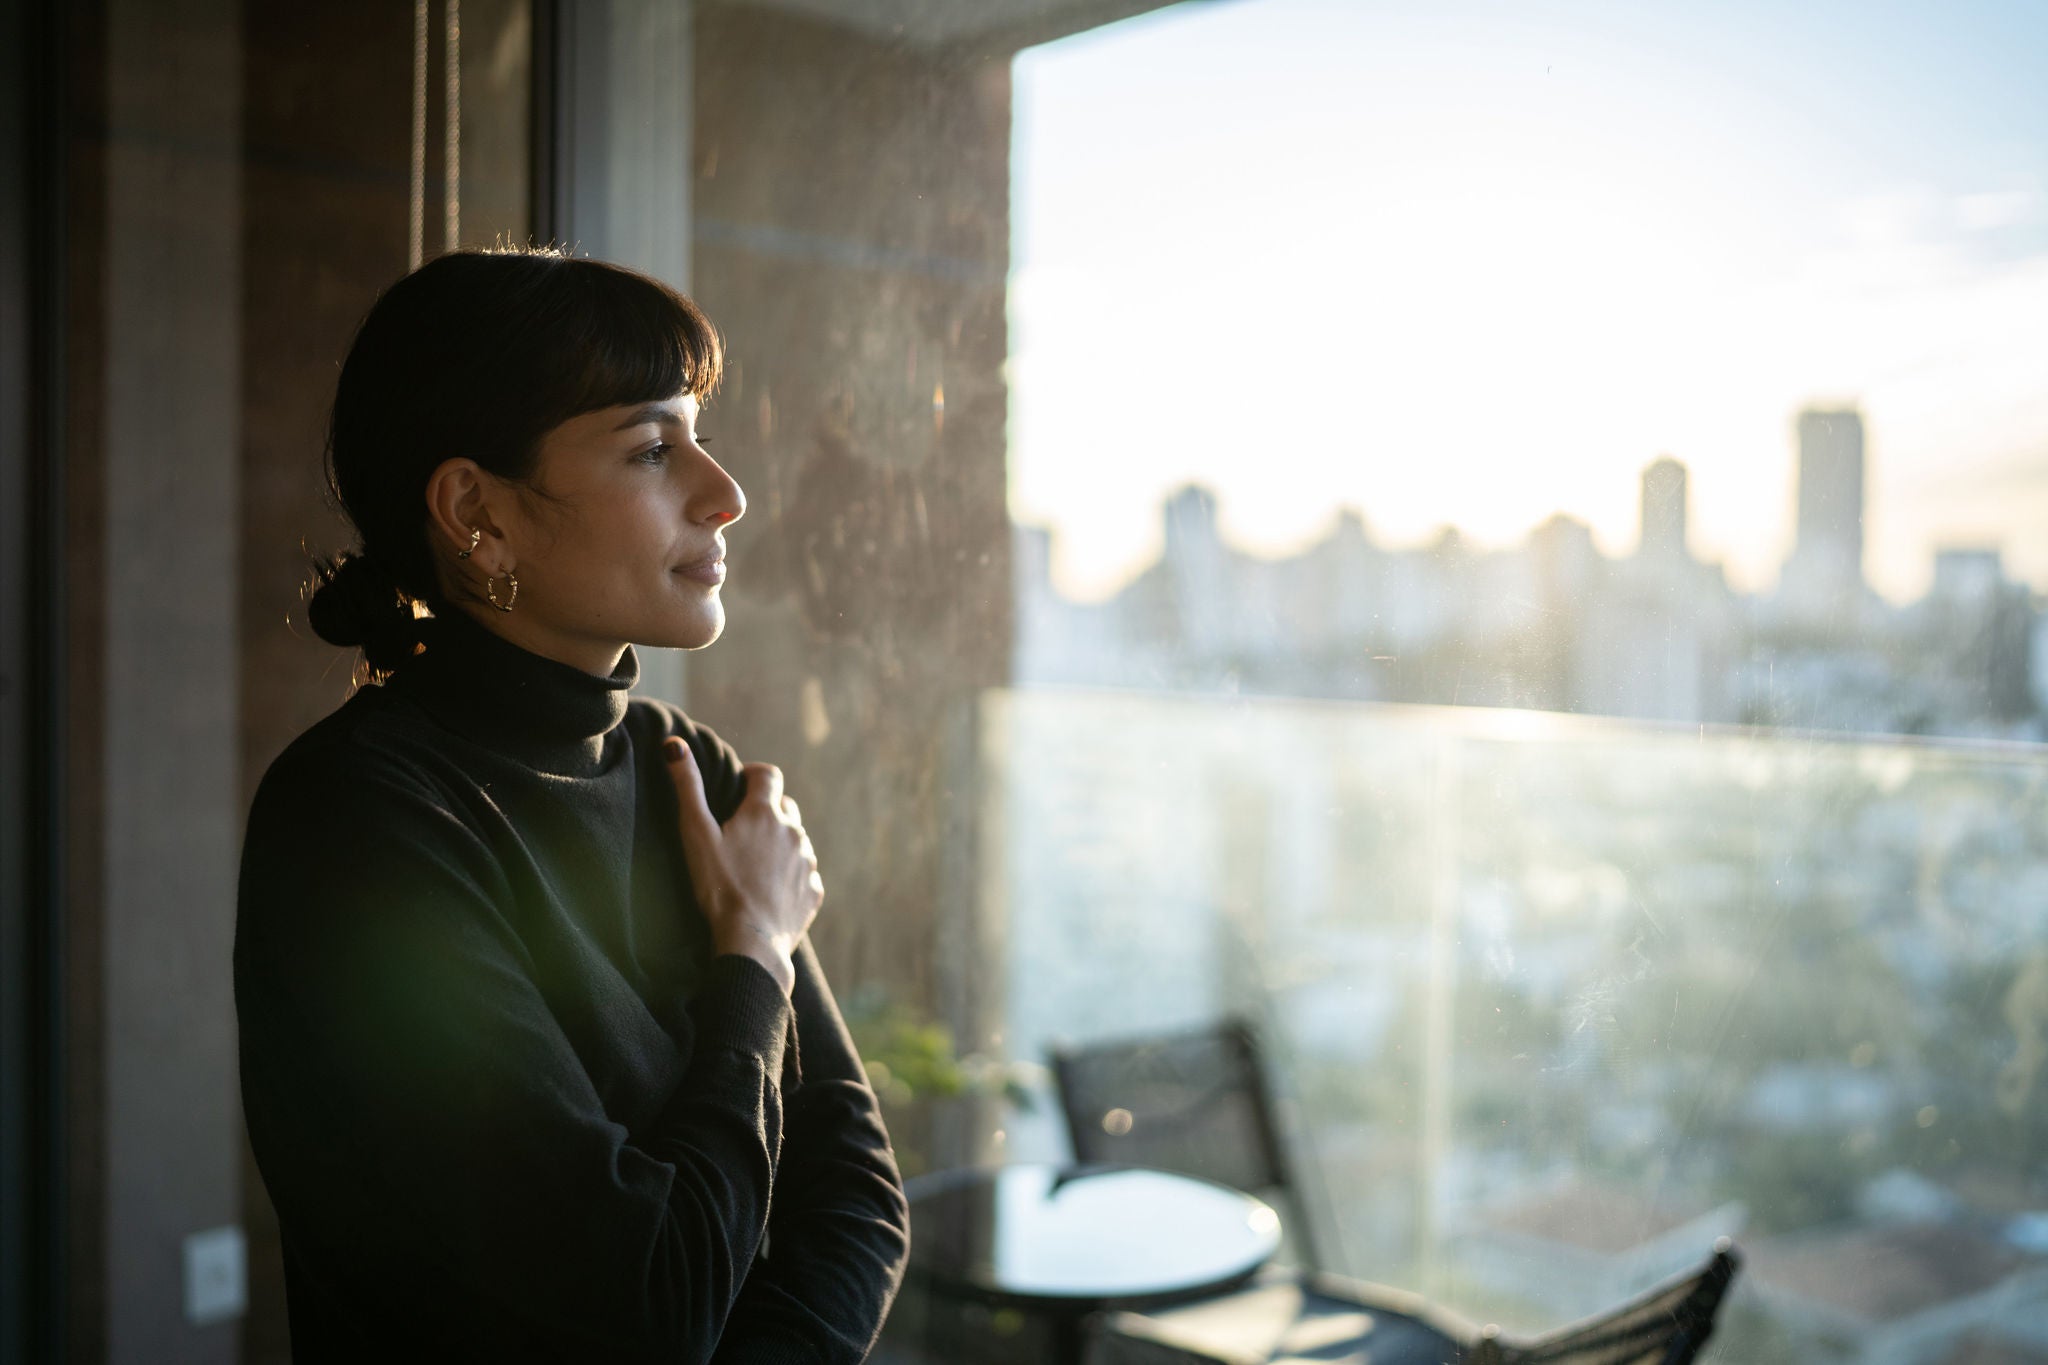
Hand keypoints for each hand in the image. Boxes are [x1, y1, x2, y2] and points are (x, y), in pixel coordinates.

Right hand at [664, 737, 822, 994]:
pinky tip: (769, 891)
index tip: (740, 786)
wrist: (751, 943)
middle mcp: (793, 832)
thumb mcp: (696, 835)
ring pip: (796, 841)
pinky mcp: (814, 892)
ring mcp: (807, 862)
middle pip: (785, 807)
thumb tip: (674, 744)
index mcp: (765, 814)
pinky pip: (805, 874)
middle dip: (767, 810)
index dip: (754, 775)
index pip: (769, 774)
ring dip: (780, 844)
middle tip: (742, 830)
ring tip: (754, 865)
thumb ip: (687, 787)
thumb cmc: (719, 887)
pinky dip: (790, 876)